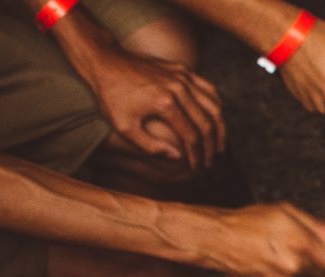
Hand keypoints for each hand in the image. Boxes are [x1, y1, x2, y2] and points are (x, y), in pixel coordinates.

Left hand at [78, 47, 224, 170]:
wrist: (105, 61)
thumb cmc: (111, 96)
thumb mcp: (123, 126)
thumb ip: (150, 145)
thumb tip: (177, 157)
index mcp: (165, 104)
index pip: (191, 136)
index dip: (197, 155)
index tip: (196, 167)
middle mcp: (179, 89)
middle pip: (207, 123)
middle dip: (211, 146)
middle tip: (210, 161)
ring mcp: (183, 77)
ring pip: (214, 106)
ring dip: (220, 128)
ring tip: (218, 144)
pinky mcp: (182, 70)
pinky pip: (209, 89)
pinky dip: (216, 105)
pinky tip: (215, 118)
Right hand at [197, 203, 324, 276]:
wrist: (218, 240)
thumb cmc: (249, 222)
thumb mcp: (287, 213)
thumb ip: (318, 226)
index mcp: (303, 244)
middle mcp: (296, 267)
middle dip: (321, 266)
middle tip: (302, 251)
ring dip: (302, 272)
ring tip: (281, 254)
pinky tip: (270, 264)